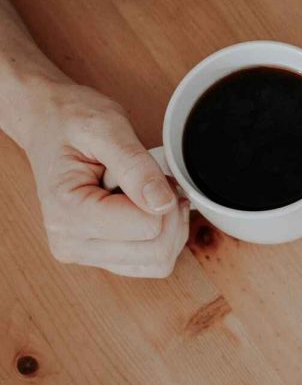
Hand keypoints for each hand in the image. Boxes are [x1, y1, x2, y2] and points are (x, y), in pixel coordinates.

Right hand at [20, 81, 187, 277]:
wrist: (48, 123)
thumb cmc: (72, 121)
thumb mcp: (107, 128)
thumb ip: (136, 166)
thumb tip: (162, 203)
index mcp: (69, 213)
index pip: (148, 227)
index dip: (164, 196)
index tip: (151, 170)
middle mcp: (72, 242)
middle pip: (156, 252)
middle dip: (170, 213)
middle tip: (153, 181)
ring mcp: (85, 253)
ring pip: (157, 262)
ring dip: (169, 227)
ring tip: (146, 193)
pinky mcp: (100, 255)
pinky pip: (150, 263)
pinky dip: (161, 237)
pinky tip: (147, 208)